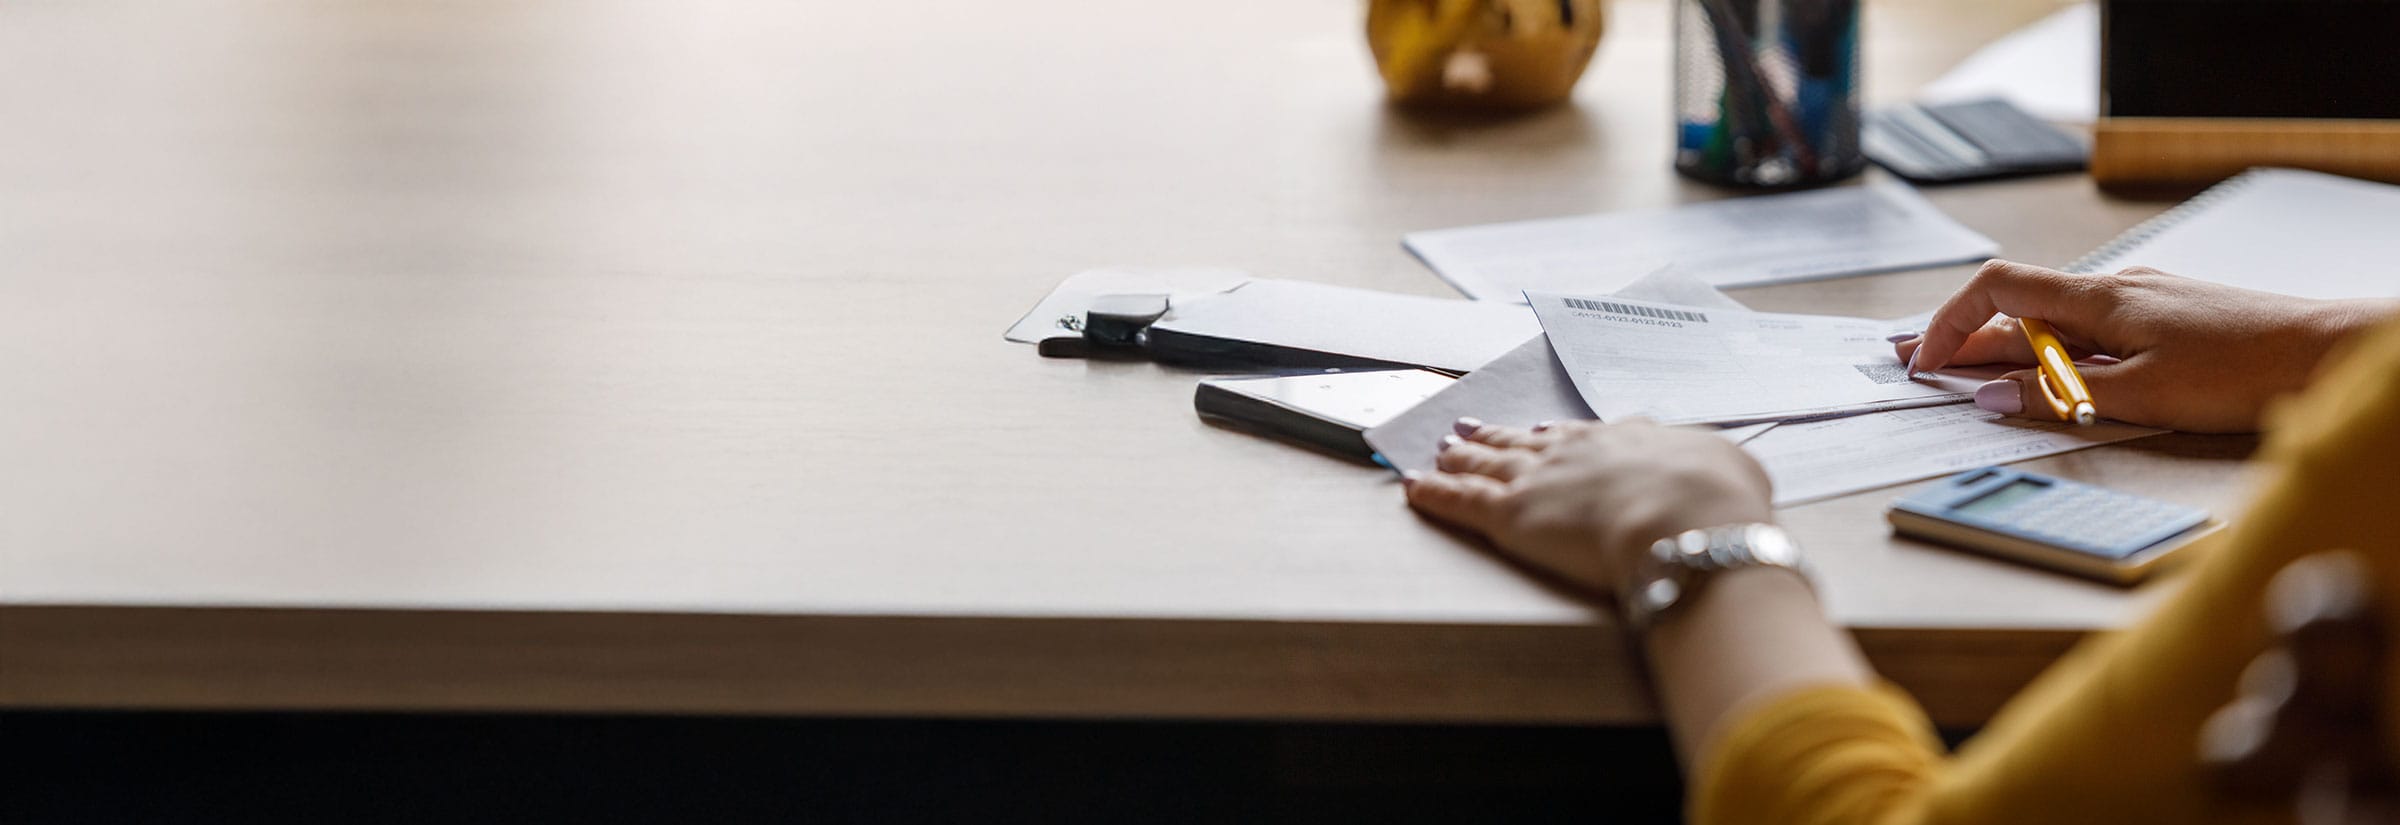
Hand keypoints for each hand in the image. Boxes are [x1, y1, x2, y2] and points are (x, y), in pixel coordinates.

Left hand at [1402, 418, 1772, 596]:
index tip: (1540, 432)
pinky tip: (1411, 486)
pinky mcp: (1509, 515)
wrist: (1690, 521)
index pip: (1581, 436)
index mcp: (1627, 441)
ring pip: (1485, 462)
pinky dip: (1432, 492)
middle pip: (1523, 441)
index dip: (1555, 436)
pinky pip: (1458, 500)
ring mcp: (1539, 479)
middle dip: (1496, 435)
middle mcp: (1575, 452)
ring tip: (1440, 449)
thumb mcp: (1731, 472)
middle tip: (1470, 427)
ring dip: (1460, 455)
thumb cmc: (1719, 502)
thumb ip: (1714, 472)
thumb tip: (1722, 479)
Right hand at [1899, 260, 2396, 432]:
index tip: (1928, 362)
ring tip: (1971, 377)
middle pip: (2018, 311)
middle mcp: (2114, 289)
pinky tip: (2052, 375)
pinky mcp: (2165, 320)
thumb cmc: (2243, 369)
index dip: (1951, 322)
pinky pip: (2090, 331)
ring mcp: (2141, 302)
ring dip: (2008, 350)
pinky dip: (2054, 352)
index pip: (1997, 288)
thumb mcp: (2138, 397)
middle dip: (1964, 340)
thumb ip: (2058, 397)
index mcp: (2099, 297)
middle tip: (1918, 367)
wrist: (2327, 351)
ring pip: (2054, 323)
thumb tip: (1992, 399)